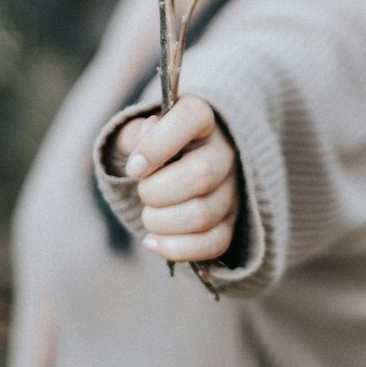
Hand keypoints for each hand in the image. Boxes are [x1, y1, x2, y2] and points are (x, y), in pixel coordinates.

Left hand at [108, 94, 239, 262]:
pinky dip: (175, 248)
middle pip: (200, 175)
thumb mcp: (136, 133)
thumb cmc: (150, 148)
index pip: (191, 118)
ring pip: (203, 214)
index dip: (157, 144)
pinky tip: (152, 241)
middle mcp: (224, 150)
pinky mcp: (230, 222)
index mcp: (201, 118)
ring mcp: (232, 189)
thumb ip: (135, 133)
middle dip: (156, 191)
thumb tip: (145, 139)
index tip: (134, 167)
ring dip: (162, 222)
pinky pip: (212, 244)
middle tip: (142, 190)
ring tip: (149, 214)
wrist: (169, 171)